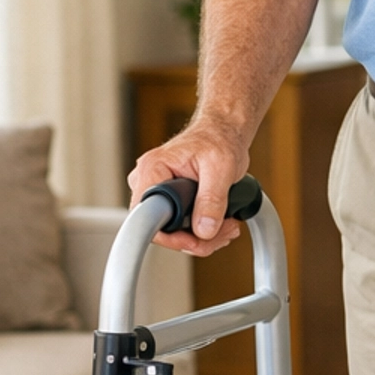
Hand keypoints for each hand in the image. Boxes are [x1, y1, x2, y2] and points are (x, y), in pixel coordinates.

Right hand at [128, 120, 250, 255]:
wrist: (223, 133)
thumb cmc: (219, 139)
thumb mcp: (221, 168)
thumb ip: (212, 200)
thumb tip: (204, 230)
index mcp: (153, 169)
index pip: (146, 218)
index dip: (172, 237)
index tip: (197, 240)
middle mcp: (149, 181)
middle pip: (161, 230)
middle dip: (196, 239)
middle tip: (223, 231)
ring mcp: (158, 192)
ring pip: (173, 232)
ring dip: (203, 237)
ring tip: (227, 226)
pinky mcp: (169, 200)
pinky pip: (179, 226)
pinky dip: (201, 231)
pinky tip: (220, 224)